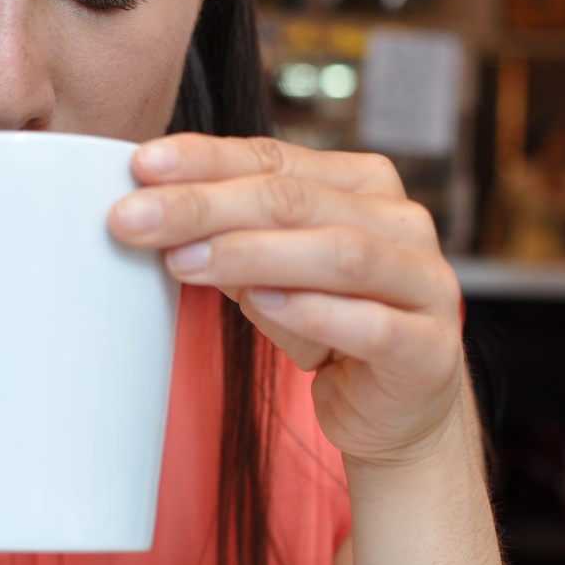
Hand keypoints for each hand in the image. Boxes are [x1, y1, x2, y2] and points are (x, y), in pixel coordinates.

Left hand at [108, 134, 464, 466]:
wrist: (395, 406)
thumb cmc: (326, 323)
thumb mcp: (264, 272)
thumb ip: (222, 237)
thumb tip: (146, 210)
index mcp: (360, 184)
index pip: (273, 158)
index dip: (204, 159)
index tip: (139, 166)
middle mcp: (400, 221)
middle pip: (294, 199)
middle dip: (205, 206)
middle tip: (134, 219)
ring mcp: (425, 282)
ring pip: (339, 252)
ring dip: (251, 253)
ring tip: (183, 262)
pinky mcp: (429, 349)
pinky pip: (374, 324)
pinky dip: (315, 312)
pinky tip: (261, 304)